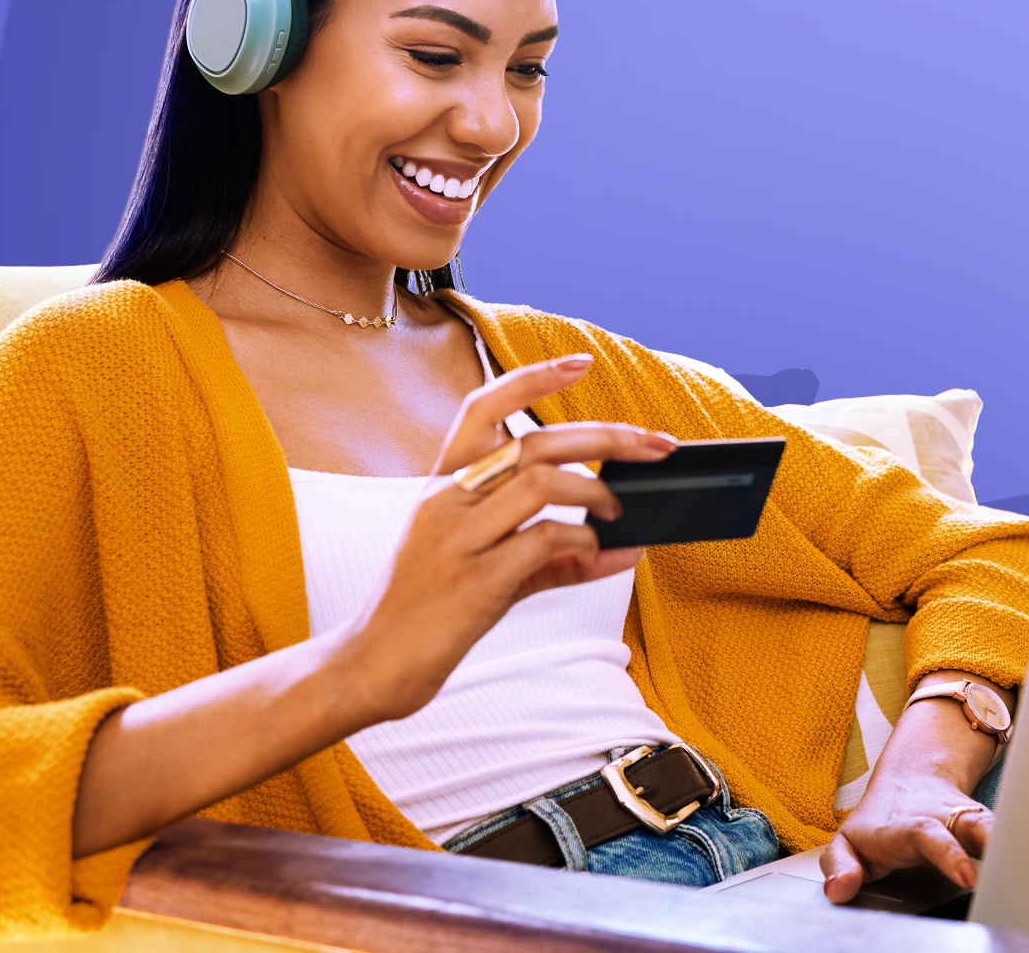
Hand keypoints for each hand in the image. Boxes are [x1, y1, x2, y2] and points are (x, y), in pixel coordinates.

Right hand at [338, 354, 674, 719]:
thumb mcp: (488, 570)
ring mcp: (458, 539)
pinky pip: (543, 540)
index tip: (581, 362)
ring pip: (540, 480)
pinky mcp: (474, 582)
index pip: (482, 406)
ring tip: (619, 510)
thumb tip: (625, 549)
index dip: (532, 377)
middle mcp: (445, 500)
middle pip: (533, 441)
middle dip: (606, 436)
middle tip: (656, 444)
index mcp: (441, 484)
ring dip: (595, 490)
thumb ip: (554, 556)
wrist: (373, 665)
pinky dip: (584, 541)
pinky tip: (597, 552)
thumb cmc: (429, 611)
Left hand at [819, 671, 1010, 902]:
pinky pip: (1010, 831)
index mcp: (911, 824)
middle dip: (993, 843)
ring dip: (1014, 842)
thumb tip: (837, 891)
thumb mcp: (848, 842)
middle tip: (1008, 871)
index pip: (931, 836)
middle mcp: (946, 818)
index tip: (968, 876)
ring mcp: (970, 820)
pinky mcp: (989, 825)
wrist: (911, 781)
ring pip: (998, 825)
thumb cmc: (879, 823)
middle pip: (975, 825)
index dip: (951, 854)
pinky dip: (1025, 844)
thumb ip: (840, 866)